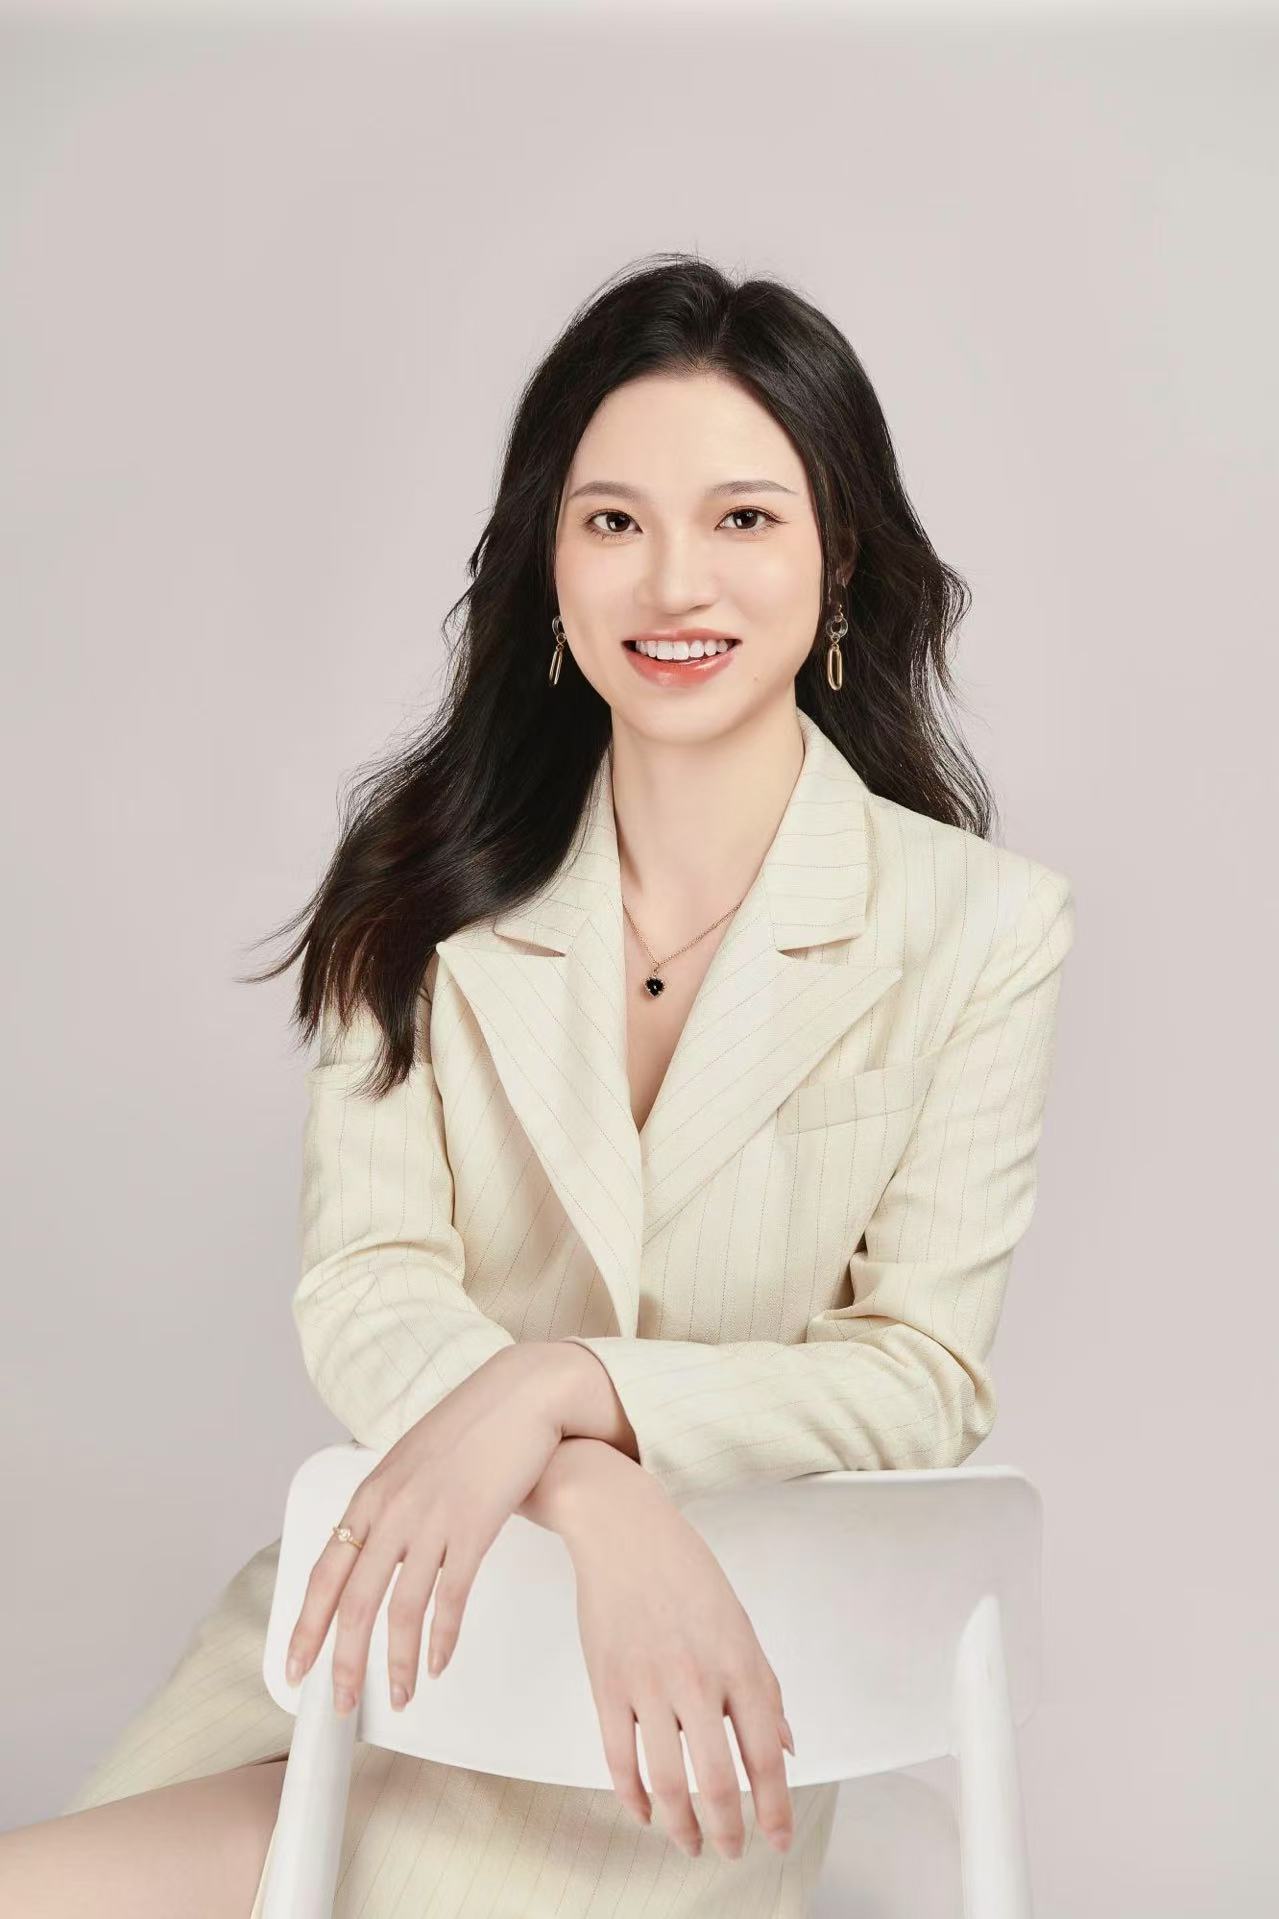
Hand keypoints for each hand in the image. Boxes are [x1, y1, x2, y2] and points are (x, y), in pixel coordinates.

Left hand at [285, 1344, 563, 1713]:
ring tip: (399, 1695)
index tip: (296, 1668)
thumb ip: (388, 1504)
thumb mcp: (412, 1461)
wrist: (522, 1394)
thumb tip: (372, 1550)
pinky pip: (451, 1597)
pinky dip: (441, 1638)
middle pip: (356, 1602)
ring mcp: (432, 1518)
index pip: (325, 1574)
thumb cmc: (471, 1426)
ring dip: (396, 1662)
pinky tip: (437, 1662)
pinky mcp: (473, 1526)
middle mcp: (393, 1509)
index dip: (307, 1627)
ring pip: (401, 1608)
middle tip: (342, 1703)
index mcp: (371, 1494)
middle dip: (345, 1662)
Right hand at [562, 1474, 795, 1862]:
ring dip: (683, 1828)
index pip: (765, 1755)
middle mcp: (697, 1679)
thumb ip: (764, 1689)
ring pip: (667, 1782)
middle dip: (729, 1831)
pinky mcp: (606, 1685)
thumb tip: (785, 1748)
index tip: (776, 1838)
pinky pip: (618, 1760)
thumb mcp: (740, 1624)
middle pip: (718, 1782)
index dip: (774, 1808)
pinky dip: (634, 1799)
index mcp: (739, 1663)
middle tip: (733, 1850)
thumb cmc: (687, 1572)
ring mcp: (647, 1685)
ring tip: (691, 1844)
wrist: (624, 1531)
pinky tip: (647, 1814)